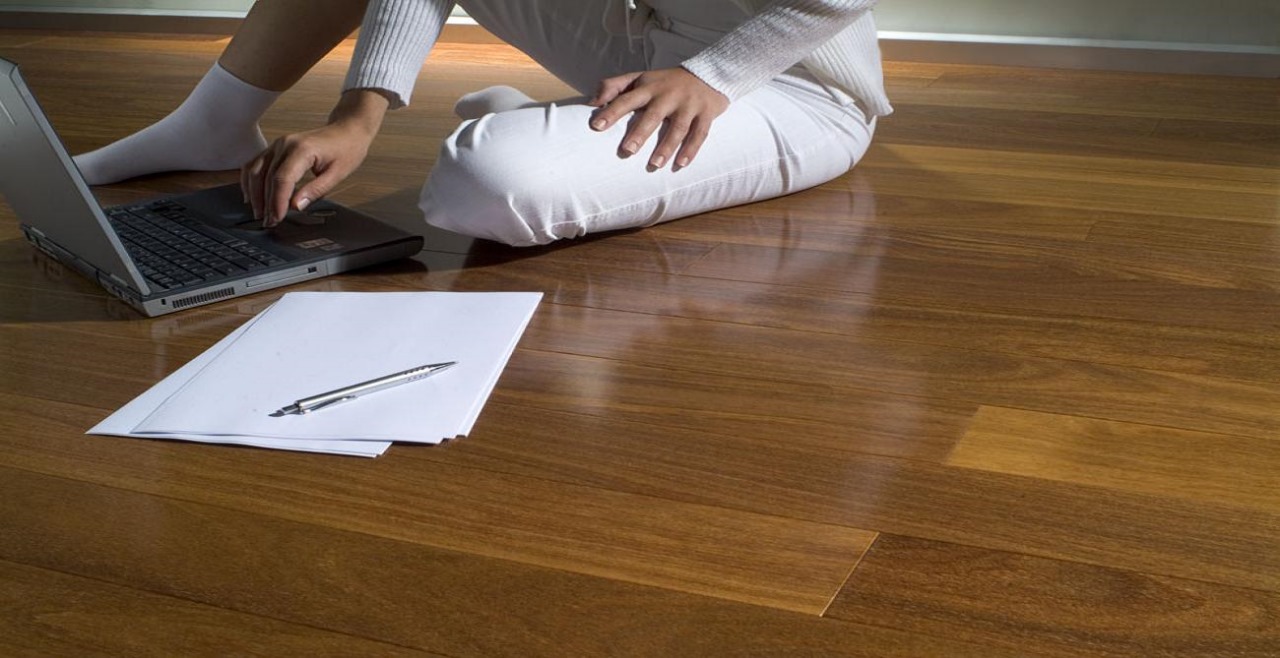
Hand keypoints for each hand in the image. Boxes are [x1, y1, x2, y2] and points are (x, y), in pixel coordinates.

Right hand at [242, 90, 388, 226]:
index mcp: (302, 150)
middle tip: (269, 222)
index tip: (277, 218)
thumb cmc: (345, 150)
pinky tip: (252, 195)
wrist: (346, 131)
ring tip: (260, 213)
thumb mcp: (337, 174)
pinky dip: (250, 180)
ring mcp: (277, 144)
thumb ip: (316, 190)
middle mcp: (285, 144)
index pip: (282, 179)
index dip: (277, 202)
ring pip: (255, 170)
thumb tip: (296, 206)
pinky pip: (255, 164)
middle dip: (266, 203)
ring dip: (254, 194)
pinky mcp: (275, 148)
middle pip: (266, 177)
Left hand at [588, 67, 728, 170]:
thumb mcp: (639, 78)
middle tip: (626, 151)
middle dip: (640, 133)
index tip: (596, 126)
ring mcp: (689, 104)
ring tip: (655, 165)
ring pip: (678, 128)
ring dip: (666, 147)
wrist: (708, 74)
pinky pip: (699, 134)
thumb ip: (614, 87)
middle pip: (653, 115)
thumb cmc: (665, 82)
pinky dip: (691, 150)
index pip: (626, 99)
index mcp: (649, 87)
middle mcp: (668, 95)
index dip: (612, 112)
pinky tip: (681, 164)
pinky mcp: (706, 114)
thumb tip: (591, 103)